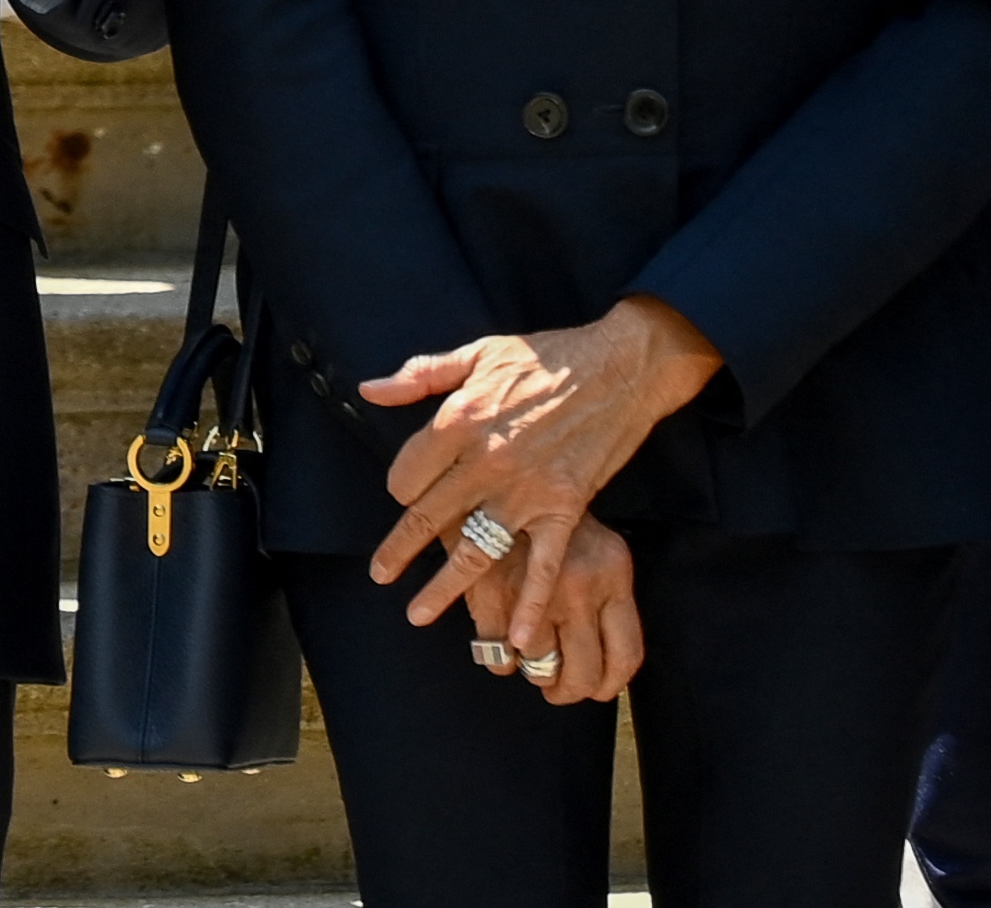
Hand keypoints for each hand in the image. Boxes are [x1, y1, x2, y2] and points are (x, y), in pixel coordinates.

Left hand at [363, 297, 723, 635]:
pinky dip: (531, 605)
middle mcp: (486, 460)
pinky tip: (518, 638)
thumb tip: (370, 390)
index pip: (408, 472)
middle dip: (400, 549)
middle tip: (381, 574)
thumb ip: (420, 376)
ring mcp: (526, 489)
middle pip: (429, 516)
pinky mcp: (565, 507)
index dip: (402, 486)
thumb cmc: (546, 356)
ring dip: (444, 587)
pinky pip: (542, 565)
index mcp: (460, 418)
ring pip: (475, 549)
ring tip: (418, 614)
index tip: (408, 493)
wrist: (621, 366)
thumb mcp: (477, 353)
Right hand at [506, 525, 644, 708]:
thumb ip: (607, 600)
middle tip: (558, 689)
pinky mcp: (492, 599)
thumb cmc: (552, 523)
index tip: (597, 689)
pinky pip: (501, 661)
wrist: (498, 482)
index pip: (626, 655)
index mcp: (612, 575)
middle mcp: (579, 588)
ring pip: (541, 671)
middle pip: (584, 674)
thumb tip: (608, 662)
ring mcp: (534, 595)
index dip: (610, 684)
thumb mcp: (598, 553)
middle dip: (569, 691)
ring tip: (530, 661)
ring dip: (535, 675)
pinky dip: (502, 663)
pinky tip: (502, 644)